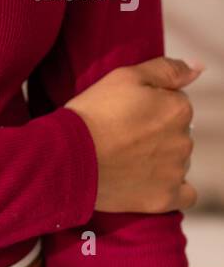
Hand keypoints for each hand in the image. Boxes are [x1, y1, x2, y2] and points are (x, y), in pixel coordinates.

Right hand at [65, 56, 202, 213]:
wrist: (68, 156)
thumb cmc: (94, 113)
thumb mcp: (125, 76)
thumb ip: (167, 70)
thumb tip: (198, 68)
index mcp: (179, 109)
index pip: (176, 103)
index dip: (150, 105)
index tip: (127, 110)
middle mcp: (184, 141)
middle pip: (178, 132)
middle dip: (157, 131)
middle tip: (123, 132)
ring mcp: (176, 172)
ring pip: (178, 160)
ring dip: (160, 157)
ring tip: (125, 156)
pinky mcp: (165, 198)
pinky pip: (185, 194)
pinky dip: (172, 187)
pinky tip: (149, 180)